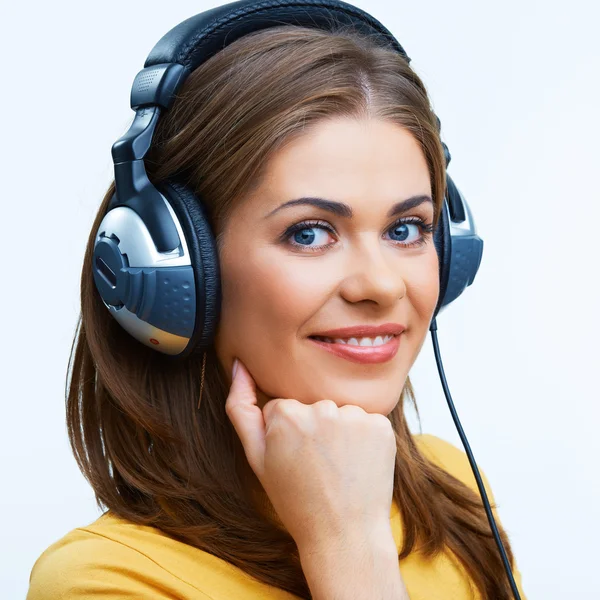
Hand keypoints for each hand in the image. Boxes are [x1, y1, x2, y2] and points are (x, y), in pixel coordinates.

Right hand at [225, 358, 396, 551]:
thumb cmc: (296, 499)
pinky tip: (358, 462)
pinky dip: (363, 437)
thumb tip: (240, 365)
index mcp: (286, 413)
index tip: (294, 459)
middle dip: (313, 430)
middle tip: (316, 466)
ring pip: (340, 412)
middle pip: (313, 406)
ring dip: (339, 432)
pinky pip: (366, 420)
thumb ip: (241, 407)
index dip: (286, 435)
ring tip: (338, 467)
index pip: (284, 408)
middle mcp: (320, 408)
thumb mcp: (256, 457)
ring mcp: (354, 416)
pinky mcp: (380, 425)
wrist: (344, 534)